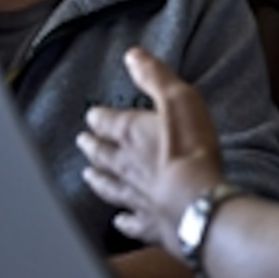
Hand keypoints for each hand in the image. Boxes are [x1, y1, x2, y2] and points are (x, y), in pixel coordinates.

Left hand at [76, 47, 224, 255]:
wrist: (196, 201)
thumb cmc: (190, 148)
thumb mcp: (178, 100)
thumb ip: (155, 77)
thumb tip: (133, 55)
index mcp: (132, 135)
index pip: (108, 122)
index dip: (100, 117)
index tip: (92, 115)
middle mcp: (127, 166)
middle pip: (104, 156)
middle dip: (92, 147)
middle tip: (83, 142)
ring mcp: (137, 196)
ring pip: (111, 187)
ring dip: (99, 180)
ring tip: (89, 176)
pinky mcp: (151, 221)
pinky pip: (131, 221)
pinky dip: (123, 221)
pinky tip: (119, 221)